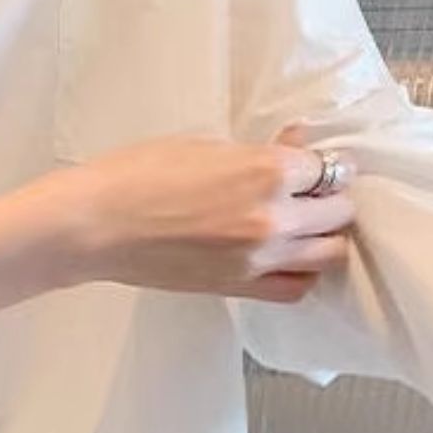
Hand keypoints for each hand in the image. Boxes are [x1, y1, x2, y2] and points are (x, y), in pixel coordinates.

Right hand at [64, 126, 357, 302]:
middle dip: (329, 199)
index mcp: (266, 171)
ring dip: (323, 237)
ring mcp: (258, 258)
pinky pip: (296, 288)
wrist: (93, 225)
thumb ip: (258, 151)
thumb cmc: (135, 174)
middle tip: (309, 194)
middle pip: (338, 212)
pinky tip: (288, 259)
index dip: (321, 164)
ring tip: (303, 227)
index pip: (327, 168)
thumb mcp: (202, 145)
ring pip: (328, 253)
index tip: (312, 165)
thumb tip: (297, 144)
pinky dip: (302, 272)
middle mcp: (273, 217)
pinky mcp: (238, 286)